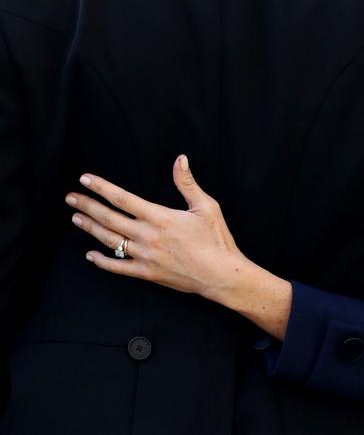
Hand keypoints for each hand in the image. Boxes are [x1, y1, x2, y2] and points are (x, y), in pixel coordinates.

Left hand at [66, 156, 248, 302]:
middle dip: (88, 206)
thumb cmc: (215, 239)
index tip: (86, 180)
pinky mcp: (147, 273)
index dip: (102, 188)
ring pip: (110, 241)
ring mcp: (144, 257)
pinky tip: (91, 255)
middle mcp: (147, 236)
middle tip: (71, 198)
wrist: (220, 275)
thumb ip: (187, 183)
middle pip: (109, 218)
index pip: (123, 198)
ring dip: (91, 229)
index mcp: (159, 217)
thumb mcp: (206, 206)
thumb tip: (180, 160)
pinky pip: (118, 268)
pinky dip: (102, 261)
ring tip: (76, 218)